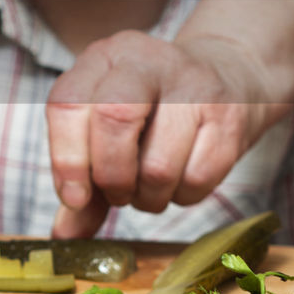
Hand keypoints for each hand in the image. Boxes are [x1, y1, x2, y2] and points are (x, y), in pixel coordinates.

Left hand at [46, 30, 286, 237]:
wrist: (230, 77)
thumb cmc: (154, 109)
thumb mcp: (107, 126)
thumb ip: (82, 178)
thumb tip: (63, 236)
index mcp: (104, 58)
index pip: (67, 104)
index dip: (66, 160)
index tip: (75, 198)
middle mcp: (147, 62)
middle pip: (112, 121)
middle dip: (110, 176)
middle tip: (116, 193)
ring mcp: (194, 86)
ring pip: (157, 165)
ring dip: (147, 196)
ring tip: (148, 186)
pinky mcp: (230, 118)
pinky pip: (196, 180)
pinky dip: (181, 196)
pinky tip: (179, 180)